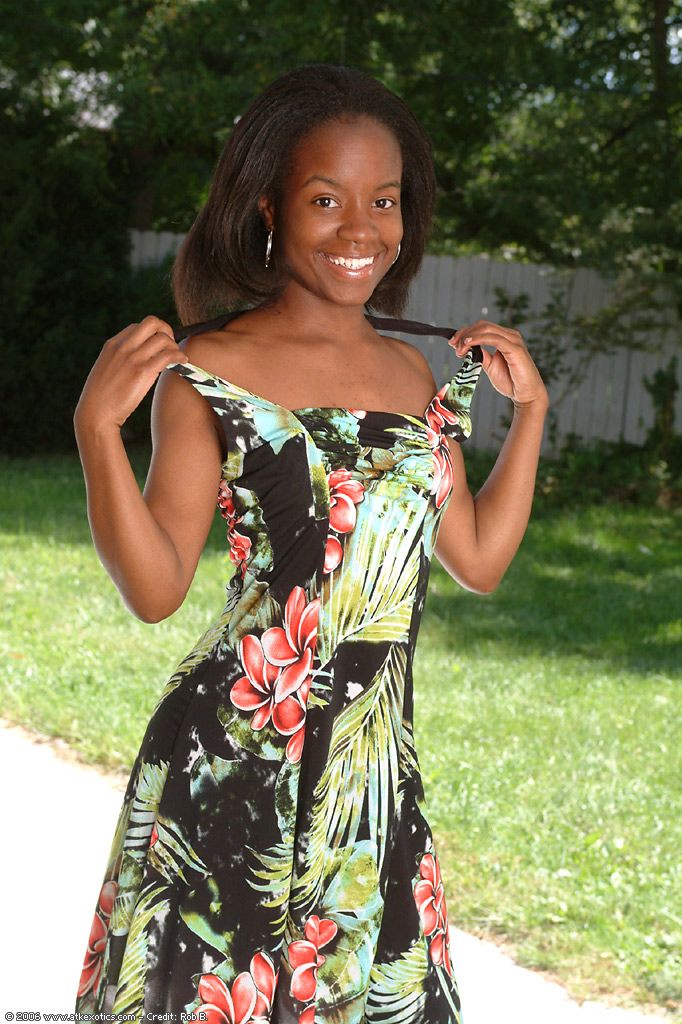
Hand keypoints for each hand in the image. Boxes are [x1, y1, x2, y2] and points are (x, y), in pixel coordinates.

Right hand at [73, 315, 188, 432]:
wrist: (96, 413)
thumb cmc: (103, 397)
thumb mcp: (108, 370)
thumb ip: (122, 360)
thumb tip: (142, 360)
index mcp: (113, 344)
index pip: (138, 326)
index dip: (153, 333)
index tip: (159, 346)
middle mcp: (123, 346)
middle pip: (152, 322)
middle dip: (166, 330)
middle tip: (171, 346)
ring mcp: (133, 358)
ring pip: (163, 338)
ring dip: (175, 346)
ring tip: (177, 358)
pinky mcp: (142, 371)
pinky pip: (168, 355)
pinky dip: (179, 356)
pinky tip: (182, 362)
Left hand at [449, 319, 548, 409]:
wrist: (526, 395)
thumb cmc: (511, 381)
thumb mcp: (491, 366)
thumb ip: (482, 355)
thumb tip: (468, 349)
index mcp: (505, 337)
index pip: (482, 327)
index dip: (465, 332)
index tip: (452, 343)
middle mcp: (510, 335)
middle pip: (482, 326)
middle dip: (464, 333)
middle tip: (453, 345)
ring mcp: (514, 341)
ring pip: (487, 329)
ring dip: (469, 337)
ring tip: (459, 348)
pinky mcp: (515, 349)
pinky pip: (494, 339)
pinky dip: (479, 339)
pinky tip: (468, 344)